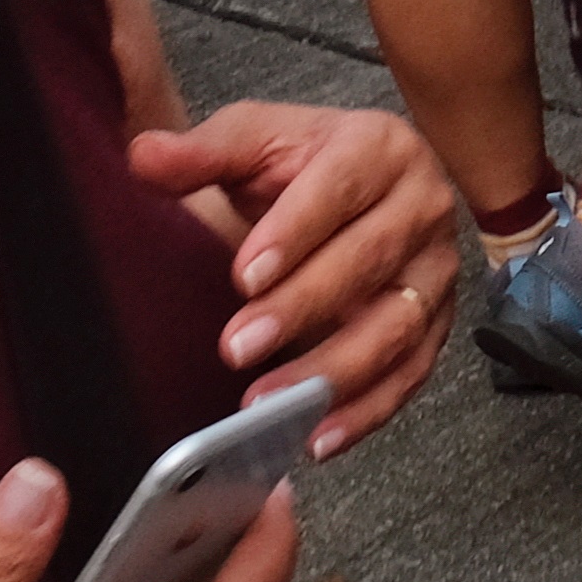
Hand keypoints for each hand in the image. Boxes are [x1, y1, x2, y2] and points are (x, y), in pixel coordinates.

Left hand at [125, 102, 458, 454]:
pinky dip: (368, 410)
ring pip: (398, 325)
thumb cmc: (299, 168)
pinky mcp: (435, 324)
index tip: (243, 276)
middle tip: (236, 346)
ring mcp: (435, 270)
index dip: (295, 231)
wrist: (351, 191)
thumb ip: (202, 152)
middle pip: (372, 258)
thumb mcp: (252, 145)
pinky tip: (317, 436)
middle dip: (303, 306)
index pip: (342, 186)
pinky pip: (411, 374)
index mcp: (379, 146)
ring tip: (266, 404)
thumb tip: (146, 156)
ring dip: (333, 370)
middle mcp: (423, 205)